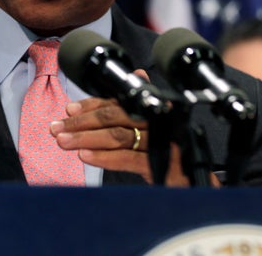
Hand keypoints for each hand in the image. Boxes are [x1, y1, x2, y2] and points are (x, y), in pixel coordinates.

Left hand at [52, 69, 219, 187]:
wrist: (204, 189)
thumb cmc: (176, 158)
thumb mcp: (156, 131)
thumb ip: (138, 107)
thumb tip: (136, 73)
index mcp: (157, 110)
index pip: (120, 101)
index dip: (93, 104)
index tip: (69, 110)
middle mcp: (162, 122)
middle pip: (116, 116)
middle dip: (82, 122)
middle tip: (56, 128)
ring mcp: (164, 144)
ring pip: (119, 136)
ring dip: (86, 138)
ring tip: (63, 142)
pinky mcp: (164, 167)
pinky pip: (129, 158)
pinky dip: (104, 157)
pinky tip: (85, 156)